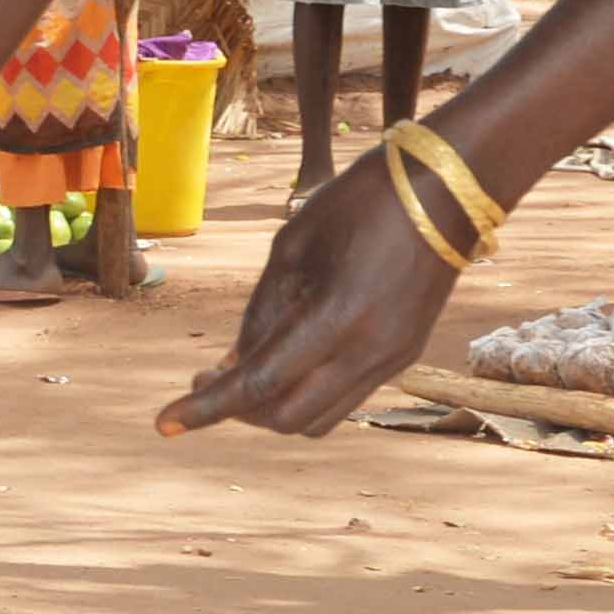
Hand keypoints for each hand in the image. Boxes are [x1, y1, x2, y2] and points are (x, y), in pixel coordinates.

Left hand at [163, 149, 468, 436]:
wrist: (448, 190)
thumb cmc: (360, 203)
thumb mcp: (291, 247)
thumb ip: (261, 312)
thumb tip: (234, 364)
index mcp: (338, 319)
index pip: (260, 384)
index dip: (207, 408)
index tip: (165, 424)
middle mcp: (370, 353)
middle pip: (289, 418)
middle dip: (238, 411)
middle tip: (203, 381)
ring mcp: (393, 359)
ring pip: (319, 417)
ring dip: (273, 407)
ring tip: (240, 372)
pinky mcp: (404, 355)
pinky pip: (344, 396)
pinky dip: (305, 391)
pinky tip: (283, 359)